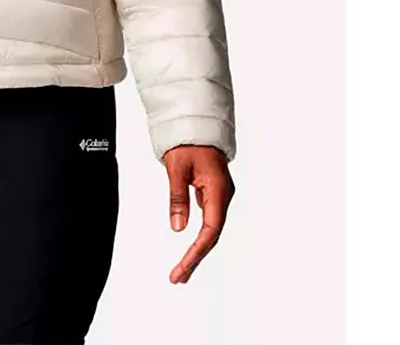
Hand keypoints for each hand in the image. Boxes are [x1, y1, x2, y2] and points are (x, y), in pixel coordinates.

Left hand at [162, 144, 234, 283]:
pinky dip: (198, 235)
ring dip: (197, 249)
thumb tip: (178, 227)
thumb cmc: (189, 140)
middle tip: (178, 277)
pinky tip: (190, 247)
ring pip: (211, 228)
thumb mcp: (177, 167)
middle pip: (212, 234)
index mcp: (218, 190)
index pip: (210, 230)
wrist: (198, 122)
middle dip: (196, 258)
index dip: (196, 252)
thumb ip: (177, 197)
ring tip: (182, 270)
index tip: (182, 268)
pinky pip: (208, 219)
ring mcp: (219, 194)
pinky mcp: (213, 192)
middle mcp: (223, 195)